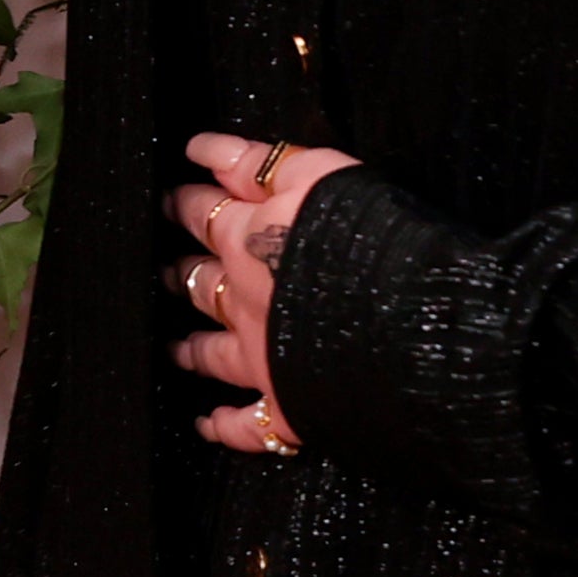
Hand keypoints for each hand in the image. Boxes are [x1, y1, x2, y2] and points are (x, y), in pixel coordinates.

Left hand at [164, 130, 359, 453]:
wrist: (411, 322)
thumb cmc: (372, 241)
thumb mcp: (318, 173)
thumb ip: (259, 163)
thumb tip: (205, 151)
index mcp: (250, 238)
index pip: (203, 211)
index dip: (185, 201)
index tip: (171, 197)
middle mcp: (245, 298)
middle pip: (200, 281)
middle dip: (182, 272)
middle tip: (167, 269)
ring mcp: (262, 355)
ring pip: (211, 352)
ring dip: (193, 349)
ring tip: (177, 347)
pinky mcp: (287, 405)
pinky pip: (246, 423)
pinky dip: (225, 425)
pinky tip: (208, 425)